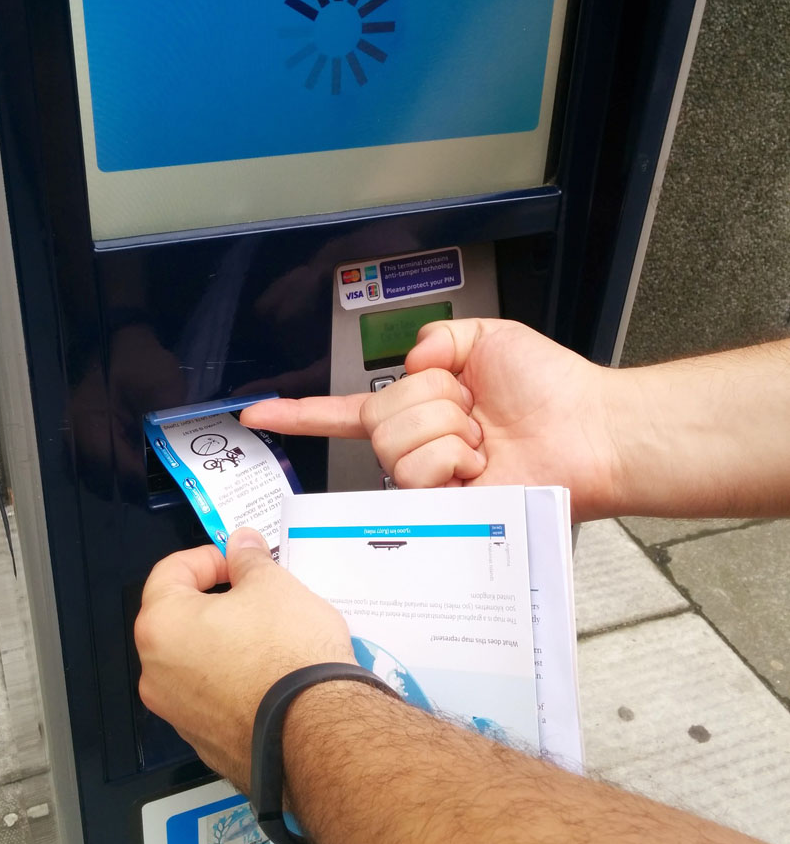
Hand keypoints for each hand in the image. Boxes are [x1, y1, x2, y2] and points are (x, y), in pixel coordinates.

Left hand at [134, 528, 354, 792]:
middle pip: (178, 618)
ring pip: (195, 660)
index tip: (240, 560)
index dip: (208, 557)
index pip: (170, 571)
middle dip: (217, 600)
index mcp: (162, 626)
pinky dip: (234, 679)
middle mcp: (156, 673)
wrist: (315, 731)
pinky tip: (271, 675)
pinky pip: (213, 696)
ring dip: (225, 640)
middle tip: (257, 593)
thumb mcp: (273, 584)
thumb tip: (240, 544)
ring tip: (269, 634)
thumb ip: (248, 559)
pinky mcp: (205, 742)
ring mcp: (177, 714)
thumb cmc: (287, 652)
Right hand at [241, 319, 621, 520]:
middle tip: (474, 411)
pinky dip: (453, 456)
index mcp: (420, 408)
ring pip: (395, 441)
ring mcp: (428, 479)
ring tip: (481, 440)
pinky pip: (419, 468)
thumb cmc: (551, 388)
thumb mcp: (489, 338)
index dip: (300, 412)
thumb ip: (439, 337)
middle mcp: (416, 446)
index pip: (345, 412)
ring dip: (446, 426)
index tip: (257, 411)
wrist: (586, 428)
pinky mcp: (441, 506)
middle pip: (376, 415)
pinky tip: (480, 465)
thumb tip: (414, 363)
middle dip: (431, 398)